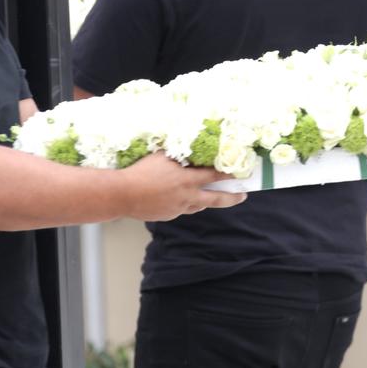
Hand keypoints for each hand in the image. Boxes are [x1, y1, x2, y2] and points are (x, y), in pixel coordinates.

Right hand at [118, 153, 246, 220]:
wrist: (123, 194)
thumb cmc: (141, 171)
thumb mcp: (162, 157)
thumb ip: (178, 157)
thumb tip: (189, 152)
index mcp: (187, 179)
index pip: (214, 176)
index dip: (228, 175)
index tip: (240, 173)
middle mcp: (186, 196)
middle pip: (216, 199)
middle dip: (232, 197)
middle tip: (243, 195)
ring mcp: (178, 208)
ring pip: (198, 206)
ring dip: (206, 200)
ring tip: (210, 196)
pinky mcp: (168, 216)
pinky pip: (182, 209)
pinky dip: (185, 203)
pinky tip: (180, 198)